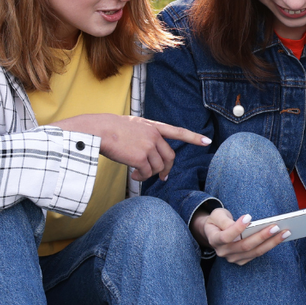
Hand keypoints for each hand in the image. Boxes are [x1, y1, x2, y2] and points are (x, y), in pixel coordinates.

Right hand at [58, 114, 208, 181]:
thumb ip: (144, 135)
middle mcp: (154, 135)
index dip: (193, 137)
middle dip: (167, 169)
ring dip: (149, 175)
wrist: (98, 130)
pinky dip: (141, 178)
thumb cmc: (109, 129)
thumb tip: (147, 155)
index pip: (177, 132)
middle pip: (170, 157)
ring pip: (158, 167)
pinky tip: (134, 176)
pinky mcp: (141, 157)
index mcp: (153, 126)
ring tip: (138, 175)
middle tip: (162, 177)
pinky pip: (147, 173)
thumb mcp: (132, 126)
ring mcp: (149, 146)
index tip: (207, 141)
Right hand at [190, 206, 284, 264]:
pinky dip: (270, 246)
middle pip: (244, 246)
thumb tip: (243, 222)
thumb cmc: (217, 220)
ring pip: (254, 252)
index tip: (249, 217)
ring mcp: (233, 258)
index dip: (237, 228)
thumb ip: (225, 220)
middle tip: (276, 226)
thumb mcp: (217, 215)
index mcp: (214, 239)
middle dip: (261, 236)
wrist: (215, 232)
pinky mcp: (242, 260)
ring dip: (271, 242)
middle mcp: (223, 252)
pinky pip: (258, 254)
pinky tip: (281, 237)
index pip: (226, 236)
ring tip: (285, 232)